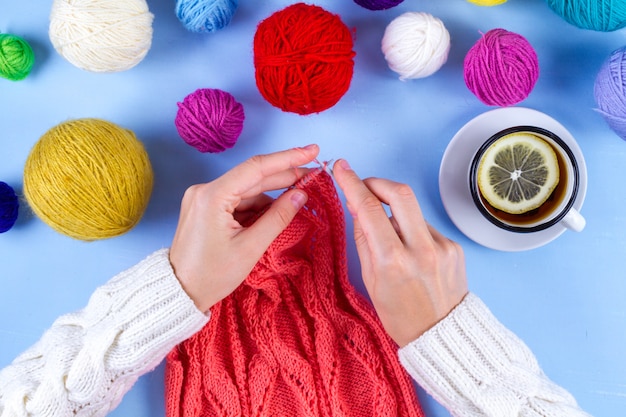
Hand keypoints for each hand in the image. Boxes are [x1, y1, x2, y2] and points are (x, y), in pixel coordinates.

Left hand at [169, 145, 319, 312]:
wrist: (179, 292)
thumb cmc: (211, 275)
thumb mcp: (251, 248)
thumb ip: (278, 217)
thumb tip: (300, 195)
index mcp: (212, 196)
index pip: (256, 168)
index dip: (288, 158)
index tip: (312, 151)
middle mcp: (204, 190)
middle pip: (252, 178)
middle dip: (284, 177)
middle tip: (313, 175)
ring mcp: (203, 198)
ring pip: (247, 190)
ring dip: (271, 196)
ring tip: (297, 202)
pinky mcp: (205, 208)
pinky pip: (238, 201)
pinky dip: (257, 207)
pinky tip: (274, 214)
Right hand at [333, 159, 467, 346]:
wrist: (443, 336)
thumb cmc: (400, 315)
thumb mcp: (370, 281)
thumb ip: (364, 239)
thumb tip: (358, 205)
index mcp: (392, 261)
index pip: (369, 209)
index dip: (352, 183)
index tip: (342, 167)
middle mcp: (420, 249)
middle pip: (399, 192)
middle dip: (378, 182)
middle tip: (366, 187)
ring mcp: (441, 246)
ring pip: (412, 210)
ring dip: (395, 211)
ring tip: (390, 236)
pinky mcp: (454, 247)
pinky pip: (426, 226)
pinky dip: (412, 230)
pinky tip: (411, 252)